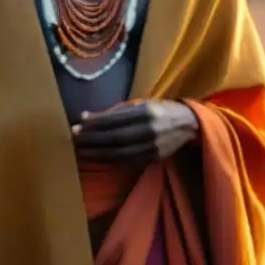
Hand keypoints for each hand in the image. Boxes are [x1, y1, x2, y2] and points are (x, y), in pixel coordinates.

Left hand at [71, 99, 198, 163]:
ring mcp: (153, 146)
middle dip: (92, 139)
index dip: (95, 124)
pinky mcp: (154, 158)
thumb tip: (87, 117)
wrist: (189, 124)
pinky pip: (127, 160)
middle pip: (115, 137)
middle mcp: (151, 130)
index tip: (78, 124)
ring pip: (119, 152)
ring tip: (81, 150)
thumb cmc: (161, 110)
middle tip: (74, 139)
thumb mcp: (143, 104)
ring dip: (97, 152)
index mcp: (148, 112)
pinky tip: (98, 156)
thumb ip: (117, 111)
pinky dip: (110, 159)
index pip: (115, 120)